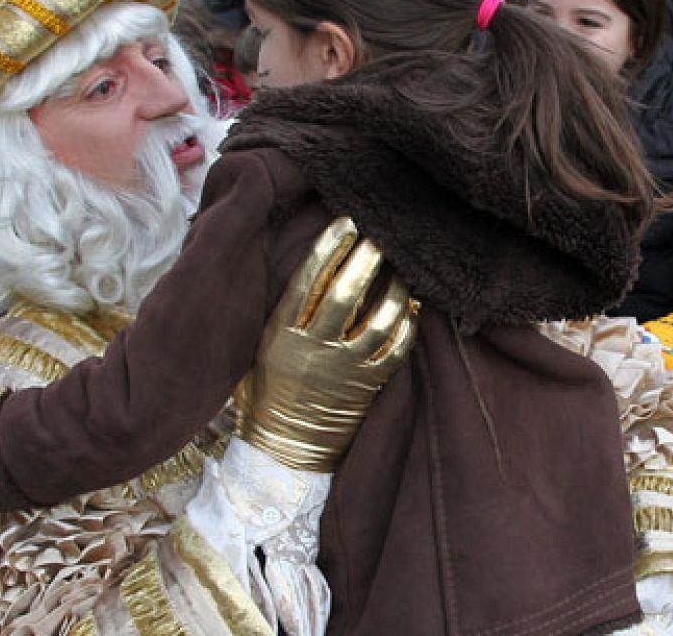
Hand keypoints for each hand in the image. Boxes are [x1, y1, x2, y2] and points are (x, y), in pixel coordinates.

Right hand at [243, 217, 418, 471]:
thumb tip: (311, 265)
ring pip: (380, 321)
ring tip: (401, 267)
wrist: (284, 450)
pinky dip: (408, 324)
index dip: (328, 249)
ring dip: (395, 289)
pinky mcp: (369, 387)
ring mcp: (346, 370)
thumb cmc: (267, 390)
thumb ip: (282, 311)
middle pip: (347, 296)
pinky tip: (411, 305)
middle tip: (380, 234)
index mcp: (282, 336)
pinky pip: (397, 350)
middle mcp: (315, 350)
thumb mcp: (260, 347)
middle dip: (366, 259)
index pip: (308, 282)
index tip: (346, 223)